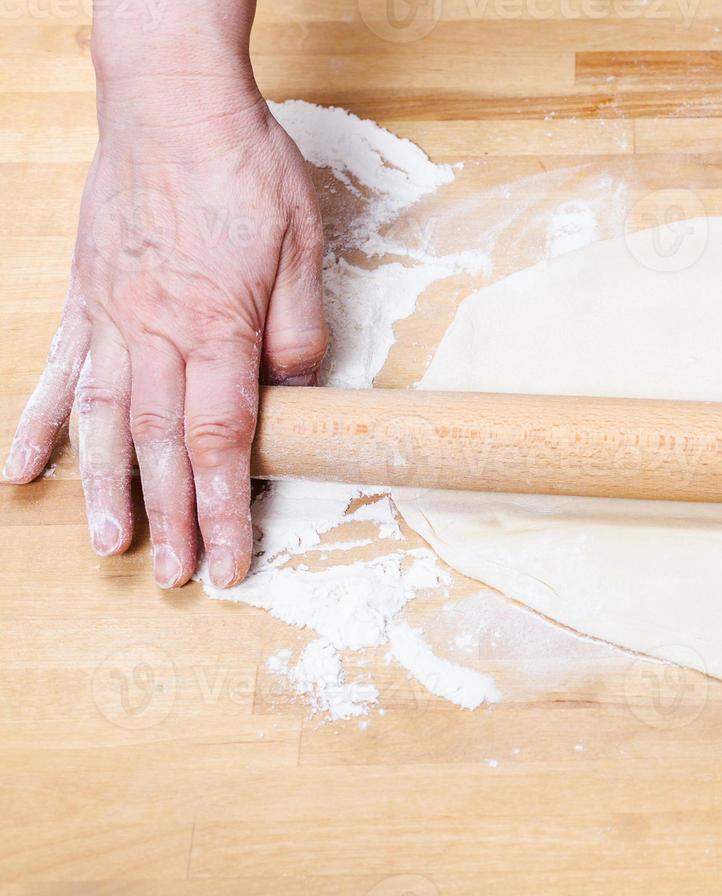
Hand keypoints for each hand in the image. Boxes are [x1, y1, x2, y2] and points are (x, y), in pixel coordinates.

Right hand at [2, 84, 326, 587]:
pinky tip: (21, 469)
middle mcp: (156, 331)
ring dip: (106, 489)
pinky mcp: (84, 297)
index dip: (227, 508)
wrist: (172, 102)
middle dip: (175, 518)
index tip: (233, 560)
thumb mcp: (303, 245)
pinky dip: (39, 423)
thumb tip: (296, 393)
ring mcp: (111, 316)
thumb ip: (298, 327)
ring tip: (110, 545)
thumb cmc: (245, 167)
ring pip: (103, 420)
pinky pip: (57, 371)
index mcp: (219, 325)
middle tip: (181, 576)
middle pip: (161, 444)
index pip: (221, 439)